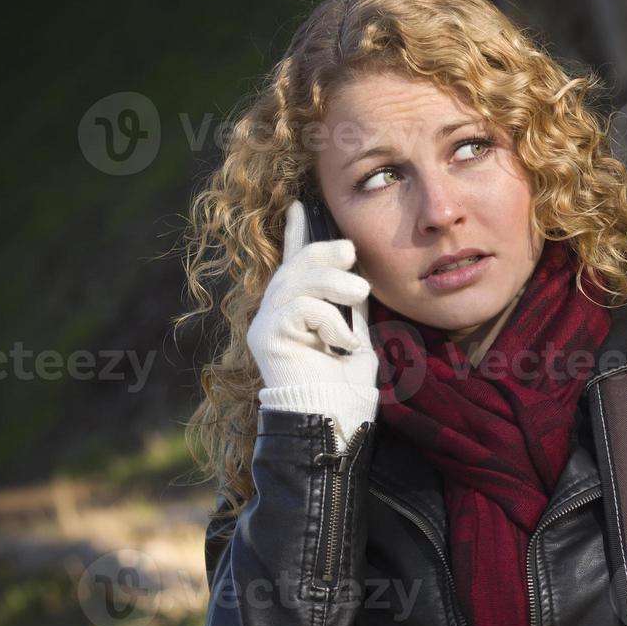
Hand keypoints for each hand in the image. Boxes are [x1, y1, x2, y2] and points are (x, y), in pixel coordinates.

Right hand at [247, 200, 378, 450]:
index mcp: (300, 309)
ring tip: (359, 295)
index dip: (296, 234)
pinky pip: (300, 308)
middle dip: (324, 252)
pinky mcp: (267, 338)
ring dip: (334, 284)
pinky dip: (328, 321)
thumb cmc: (348, 387)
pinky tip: (340, 343)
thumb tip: (356, 274)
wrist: (337, 421)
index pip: (294, 263)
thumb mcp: (357, 334)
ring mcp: (268, 325)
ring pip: (297, 281)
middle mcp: (277, 313)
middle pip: (295, 265)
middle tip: (352, 256)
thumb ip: (351, 306)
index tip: (300, 204)